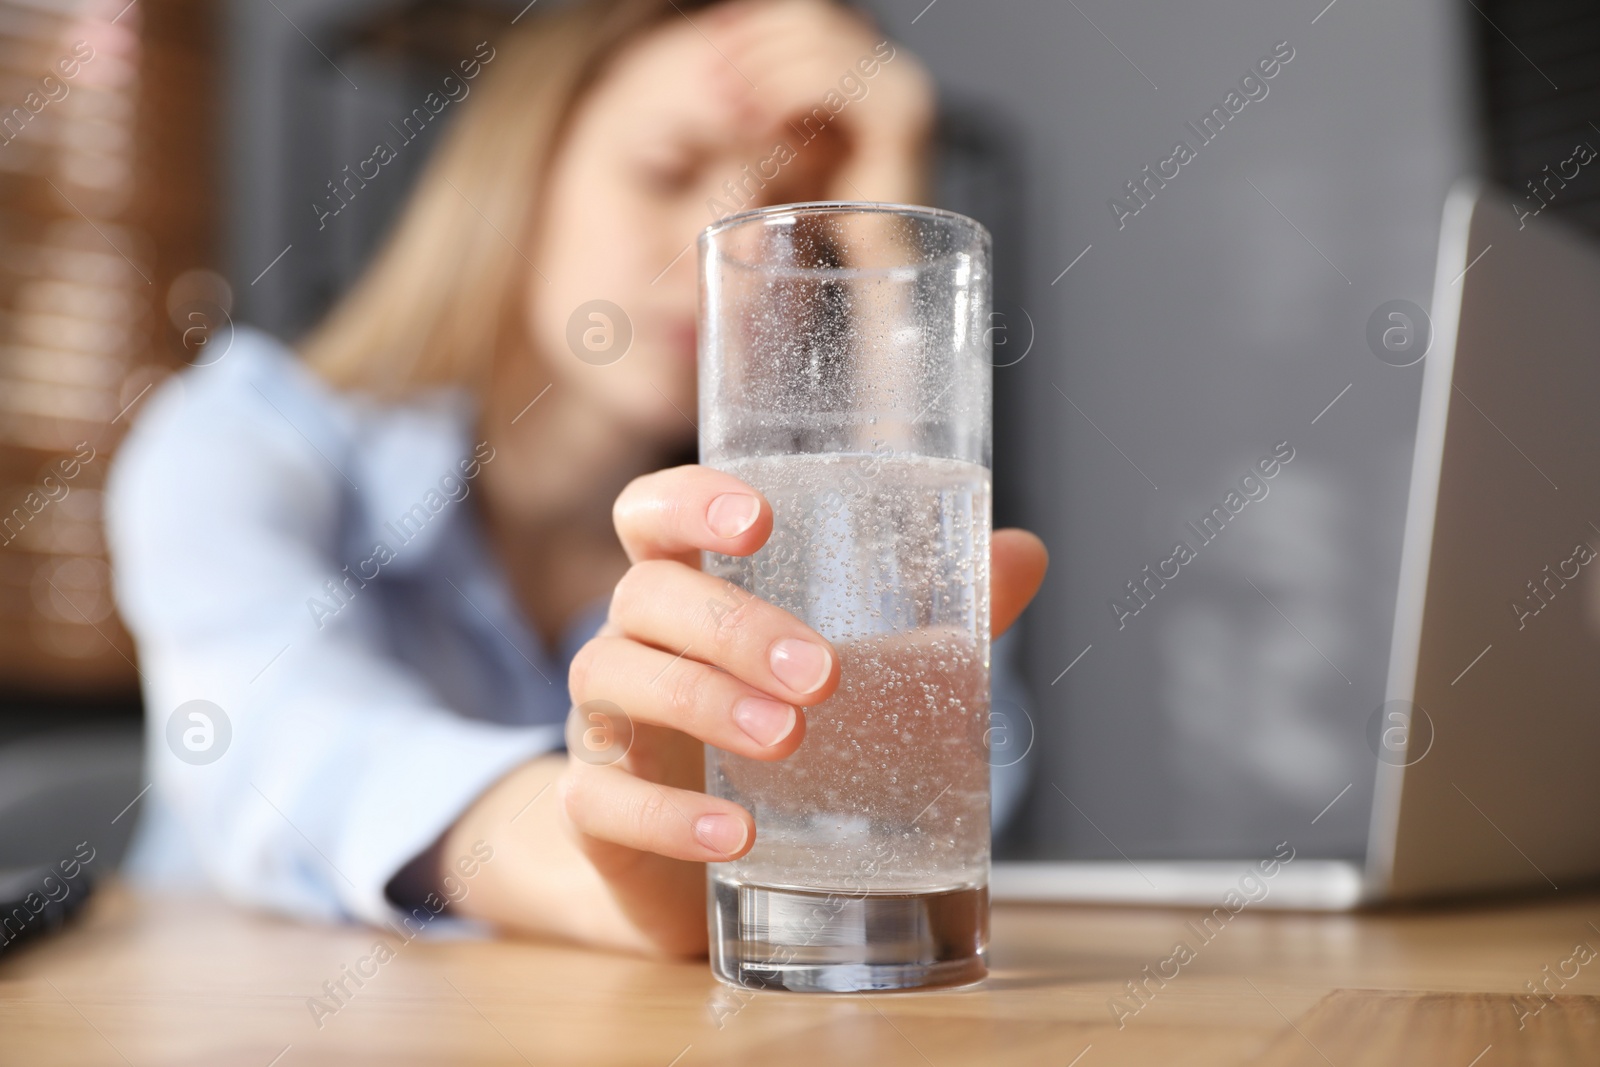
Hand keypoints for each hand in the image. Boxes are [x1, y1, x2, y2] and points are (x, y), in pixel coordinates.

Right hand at [444, 465, 1045, 957]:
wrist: (693, 863)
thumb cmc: (774, 738)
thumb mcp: (856, 678)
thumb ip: (932, 620)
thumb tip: (1023, 554)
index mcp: (686, 590)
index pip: (651, 514)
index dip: (688, 502)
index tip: (758, 518)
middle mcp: (631, 642)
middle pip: (645, 596)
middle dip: (732, 625)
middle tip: (821, 672)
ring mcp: (601, 725)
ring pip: (613, 681)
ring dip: (703, 703)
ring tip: (789, 739)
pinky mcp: (592, 812)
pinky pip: (602, 801)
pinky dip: (668, 817)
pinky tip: (735, 836)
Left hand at [704, 0, 935, 202]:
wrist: (872, 272)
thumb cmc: (825, 221)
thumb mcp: (788, 144)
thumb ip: (772, 99)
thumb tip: (720, 54)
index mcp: (873, 71)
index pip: (810, 17)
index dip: (758, 23)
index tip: (711, 40)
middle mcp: (894, 71)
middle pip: (813, 20)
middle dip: (754, 44)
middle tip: (709, 78)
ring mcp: (903, 88)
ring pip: (818, 43)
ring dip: (761, 70)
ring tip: (723, 104)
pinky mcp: (900, 117)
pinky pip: (830, 81)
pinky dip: (783, 94)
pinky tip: (752, 122)